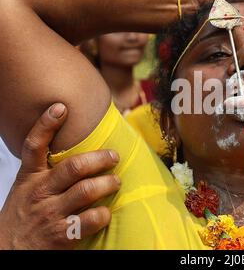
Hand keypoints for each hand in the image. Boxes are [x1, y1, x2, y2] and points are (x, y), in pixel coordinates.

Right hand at [0, 103, 120, 249]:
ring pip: (86, 191)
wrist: (7, 252)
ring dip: (107, 183)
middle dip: (99, 158)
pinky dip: (103, 214)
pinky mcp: (61, 235)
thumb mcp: (25, 190)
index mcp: (29, 179)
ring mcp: (50, 214)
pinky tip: (106, 212)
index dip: (46, 125)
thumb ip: (46, 173)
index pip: (34, 147)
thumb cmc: (23, 216)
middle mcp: (39, 193)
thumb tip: (77, 154)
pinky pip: (89, 220)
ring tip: (116, 182)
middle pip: (73, 167)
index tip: (60, 107)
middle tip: (114, 156)